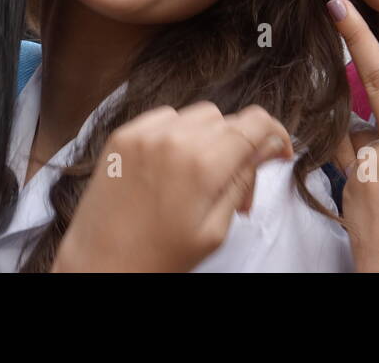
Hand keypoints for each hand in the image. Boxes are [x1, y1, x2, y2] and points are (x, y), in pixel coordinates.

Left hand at [52, 102, 293, 271]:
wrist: (99, 264)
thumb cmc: (158, 258)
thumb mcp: (214, 229)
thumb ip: (243, 180)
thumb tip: (270, 146)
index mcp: (202, 165)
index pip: (254, 124)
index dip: (274, 134)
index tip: (279, 152)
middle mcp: (173, 139)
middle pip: (227, 120)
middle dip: (239, 145)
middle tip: (234, 186)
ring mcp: (143, 134)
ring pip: (197, 114)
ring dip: (209, 137)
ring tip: (200, 177)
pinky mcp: (122, 136)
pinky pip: (164, 117)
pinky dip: (177, 133)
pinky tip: (173, 165)